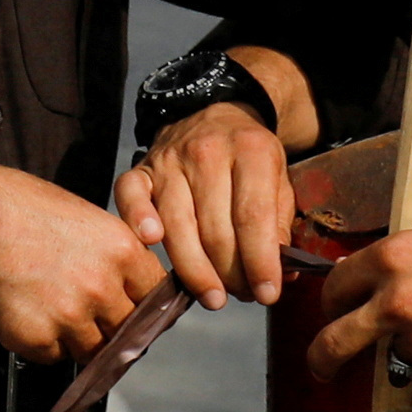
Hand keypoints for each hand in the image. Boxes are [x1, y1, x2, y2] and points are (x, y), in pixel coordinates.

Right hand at [0, 160, 167, 359]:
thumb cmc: (15, 206)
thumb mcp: (81, 215)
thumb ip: (109, 251)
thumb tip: (124, 282)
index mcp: (121, 249)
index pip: (155, 296)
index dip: (144, 305)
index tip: (132, 310)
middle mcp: (102, 286)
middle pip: (127, 331)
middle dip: (111, 328)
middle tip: (89, 318)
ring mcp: (70, 316)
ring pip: (92, 350)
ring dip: (76, 339)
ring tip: (50, 312)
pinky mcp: (36, 338)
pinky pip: (52, 357)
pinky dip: (41, 345)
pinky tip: (24, 315)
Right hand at [119, 105, 300, 309]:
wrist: (217, 114)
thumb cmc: (250, 159)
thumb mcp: (279, 179)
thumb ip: (279, 224)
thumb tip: (280, 276)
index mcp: (250, 150)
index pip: (252, 216)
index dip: (260, 261)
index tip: (268, 294)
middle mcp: (207, 152)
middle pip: (214, 228)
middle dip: (230, 273)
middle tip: (241, 296)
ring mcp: (169, 160)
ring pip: (177, 224)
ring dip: (195, 270)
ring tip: (213, 296)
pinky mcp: (141, 169)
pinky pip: (130, 195)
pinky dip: (137, 220)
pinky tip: (151, 243)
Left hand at [305, 206, 411, 389]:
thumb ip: (403, 246)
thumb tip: (368, 268)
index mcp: (393, 258)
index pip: (336, 288)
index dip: (331, 302)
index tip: (332, 313)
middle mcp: (399, 303)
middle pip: (336, 342)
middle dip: (322, 358)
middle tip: (321, 367)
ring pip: (402, 354)